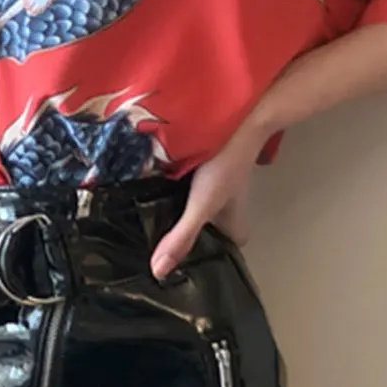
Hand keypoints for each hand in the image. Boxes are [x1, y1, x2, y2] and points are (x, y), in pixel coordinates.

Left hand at [150, 119, 262, 279]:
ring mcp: (219, 180)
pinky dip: (173, 183)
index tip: (189, 264)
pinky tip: (152, 182)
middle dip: (189, 231)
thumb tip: (159, 272)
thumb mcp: (202, 204)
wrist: (240, 114)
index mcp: (233, 218)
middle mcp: (229, 202)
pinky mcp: (206, 161)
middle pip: (212, 225)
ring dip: (178, 206)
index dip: (215, 255)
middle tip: (157, 240)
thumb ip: (182, 236)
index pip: (230, 246)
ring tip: (146, 215)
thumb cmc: (227, 162)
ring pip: (199, 202)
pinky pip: (189, 180)